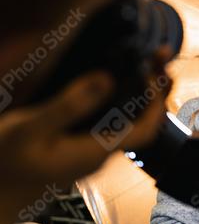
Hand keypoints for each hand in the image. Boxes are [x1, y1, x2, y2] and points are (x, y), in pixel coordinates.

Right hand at [0, 48, 172, 223]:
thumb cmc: (5, 163)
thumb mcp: (30, 130)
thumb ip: (68, 106)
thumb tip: (106, 80)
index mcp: (94, 152)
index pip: (145, 131)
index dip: (157, 103)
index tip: (155, 74)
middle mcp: (99, 154)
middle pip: (141, 124)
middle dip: (154, 92)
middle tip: (159, 59)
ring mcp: (90, 153)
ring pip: (128, 123)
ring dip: (140, 96)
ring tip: (145, 65)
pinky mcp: (80, 149)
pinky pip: (111, 124)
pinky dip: (120, 102)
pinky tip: (113, 85)